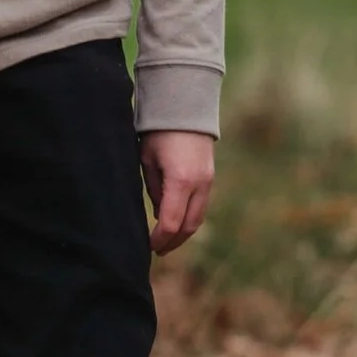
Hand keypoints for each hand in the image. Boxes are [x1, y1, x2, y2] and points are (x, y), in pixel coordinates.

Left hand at [142, 130, 215, 256]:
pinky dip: (189, 218)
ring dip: (183, 233)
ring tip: (167, 242)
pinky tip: (176, 222)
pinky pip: (201, 205)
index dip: (159, 239)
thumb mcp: (147, 160)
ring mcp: (208, 180)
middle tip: (157, 251)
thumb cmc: (158, 131)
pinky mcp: (210, 176)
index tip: (147, 246)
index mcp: (180, 181)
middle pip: (188, 226)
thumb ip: (154, 190)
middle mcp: (199, 184)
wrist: (185, 105)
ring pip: (197, 218)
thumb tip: (159, 215)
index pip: (170, 223)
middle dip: (172, 242)